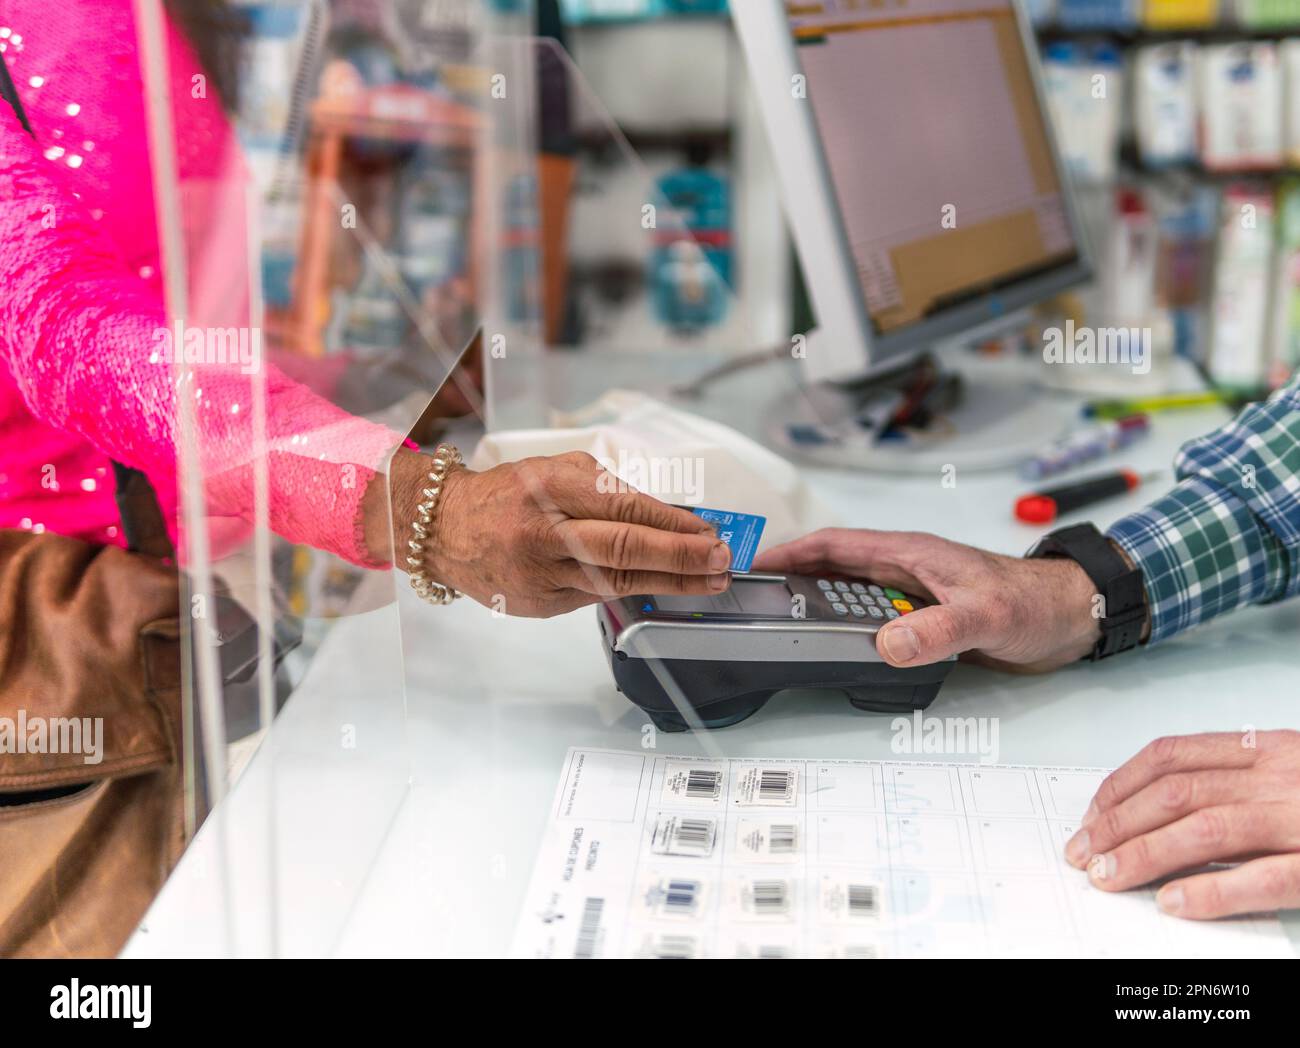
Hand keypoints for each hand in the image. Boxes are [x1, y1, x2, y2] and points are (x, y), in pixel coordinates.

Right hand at [375, 449, 731, 617]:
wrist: (445, 530)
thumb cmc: (509, 495)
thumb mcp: (556, 472)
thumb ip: (608, 491)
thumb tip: (669, 517)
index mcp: (552, 488)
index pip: (625, 508)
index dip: (673, 524)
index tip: (708, 530)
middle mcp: (544, 533)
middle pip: (624, 549)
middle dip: (681, 556)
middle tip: (720, 560)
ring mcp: (542, 575)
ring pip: (616, 582)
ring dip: (671, 584)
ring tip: (710, 581)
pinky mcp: (541, 605)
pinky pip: (596, 597)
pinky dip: (635, 592)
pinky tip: (664, 587)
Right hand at [753, 528, 1105, 670]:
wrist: (1072, 617)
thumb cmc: (1035, 601)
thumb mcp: (983, 615)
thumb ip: (936, 630)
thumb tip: (887, 643)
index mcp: (911, 552)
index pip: (836, 544)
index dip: (793, 551)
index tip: (757, 564)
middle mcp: (907, 569)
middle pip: (835, 570)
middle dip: (795, 580)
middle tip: (760, 603)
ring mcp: (916, 594)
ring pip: (853, 596)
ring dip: (823, 607)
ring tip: (790, 626)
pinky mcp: (928, 619)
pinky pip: (877, 621)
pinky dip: (852, 630)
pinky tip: (846, 649)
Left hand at [1064, 730, 1299, 917]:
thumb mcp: (1288, 772)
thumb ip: (1232, 780)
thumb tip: (1153, 809)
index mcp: (1268, 750)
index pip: (1172, 756)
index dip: (1120, 786)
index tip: (1090, 815)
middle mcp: (1279, 778)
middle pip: (1177, 793)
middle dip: (1118, 823)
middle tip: (1084, 851)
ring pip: (1206, 829)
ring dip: (1146, 854)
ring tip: (1108, 875)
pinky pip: (1263, 879)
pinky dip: (1212, 891)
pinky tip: (1173, 901)